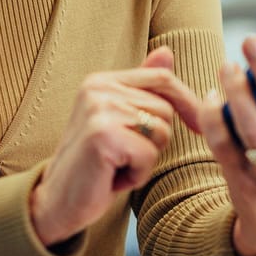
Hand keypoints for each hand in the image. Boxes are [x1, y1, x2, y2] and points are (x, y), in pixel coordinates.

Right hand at [31, 47, 202, 247]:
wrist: (57, 203)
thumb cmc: (94, 165)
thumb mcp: (120, 121)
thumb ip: (142, 88)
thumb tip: (167, 52)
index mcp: (101, 81)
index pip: (162, 78)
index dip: (188, 102)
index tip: (198, 126)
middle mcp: (98, 89)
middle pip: (165, 109)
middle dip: (155, 140)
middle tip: (122, 156)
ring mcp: (99, 110)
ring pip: (161, 132)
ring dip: (145, 159)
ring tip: (115, 165)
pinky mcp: (102, 136)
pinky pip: (149, 155)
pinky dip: (137, 174)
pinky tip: (111, 178)